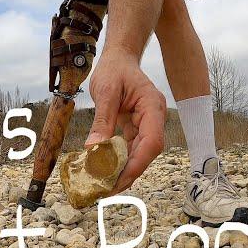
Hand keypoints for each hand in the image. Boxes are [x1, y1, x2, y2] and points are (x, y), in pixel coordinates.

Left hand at [85, 50, 166, 193]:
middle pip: (146, 152)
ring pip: (139, 153)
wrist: (119, 57)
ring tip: (105, 185)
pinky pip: (130, 148)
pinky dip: (118, 160)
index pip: (151, 142)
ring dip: (123, 170)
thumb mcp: (105, 91)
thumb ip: (102, 120)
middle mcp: (154, 118)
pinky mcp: (136, 127)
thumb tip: (94, 149)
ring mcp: (146, 124)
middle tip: (108, 189)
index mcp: (152, 107)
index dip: (137, 164)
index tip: (120, 179)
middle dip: (129, 172)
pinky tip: (105, 171)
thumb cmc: (114, 69)